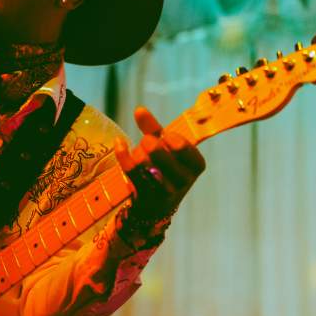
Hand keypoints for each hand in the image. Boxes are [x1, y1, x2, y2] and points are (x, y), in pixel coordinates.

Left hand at [114, 106, 204, 228]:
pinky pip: (132, 172)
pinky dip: (123, 154)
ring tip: (138, 151)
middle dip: (149, 143)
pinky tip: (119, 143)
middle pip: (162, 154)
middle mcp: (184, 180)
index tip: (164, 137)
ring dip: (137, 152)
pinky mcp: (147, 196)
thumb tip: (139, 109)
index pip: (183, 147)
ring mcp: (165, 191)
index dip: (169, 138)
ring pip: (146, 164)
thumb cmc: (163, 169)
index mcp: (196, 165)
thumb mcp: (164, 148)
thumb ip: (154, 128)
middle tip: (147, 143)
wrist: (155, 205)